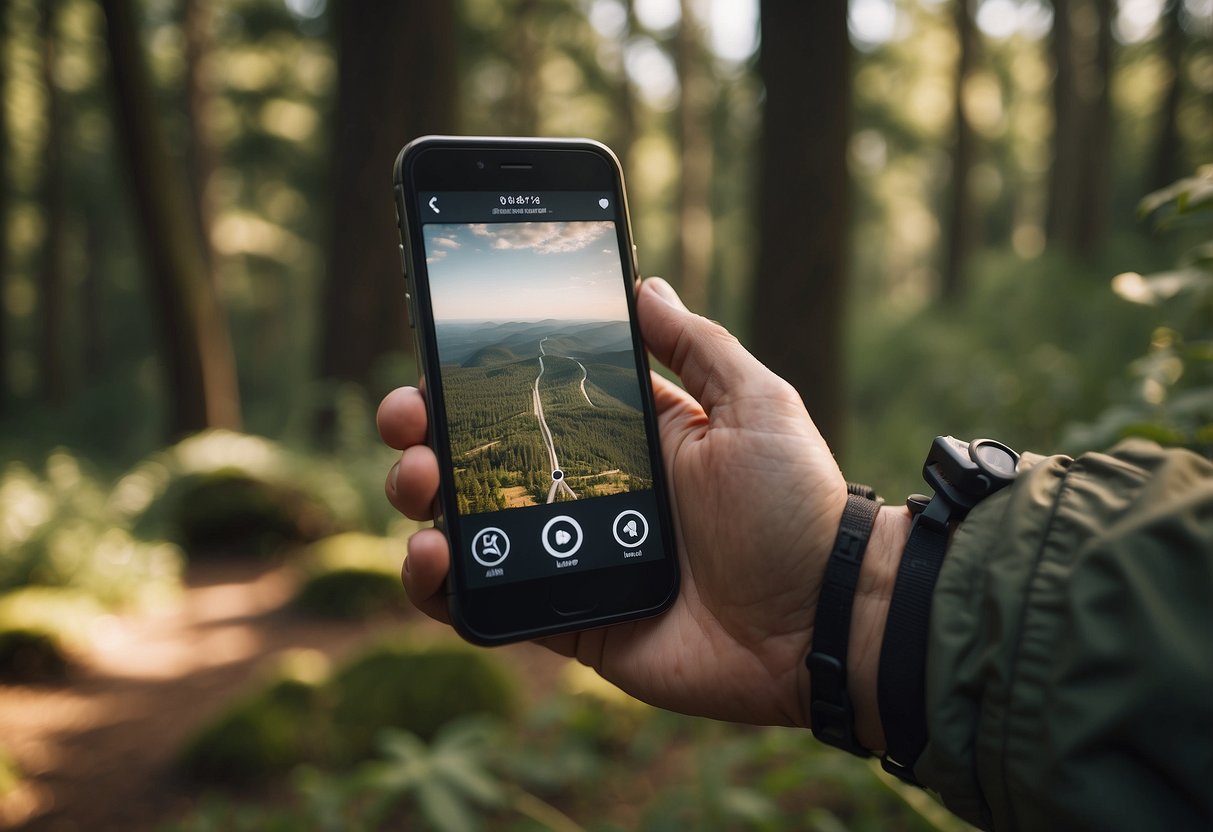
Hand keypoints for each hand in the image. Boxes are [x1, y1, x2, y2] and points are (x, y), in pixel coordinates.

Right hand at [378, 278, 901, 732]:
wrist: (820, 619)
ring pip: (470, 528)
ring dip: (424, 501)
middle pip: (484, 459)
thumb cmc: (793, 505)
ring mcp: (572, 559)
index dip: (475, 380)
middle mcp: (591, 494)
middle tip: (407, 423)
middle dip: (429, 435)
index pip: (532, 400)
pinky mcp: (567, 621)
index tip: (431, 355)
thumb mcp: (754, 403)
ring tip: (420, 484)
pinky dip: (443, 588)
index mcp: (629, 439)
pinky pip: (487, 606)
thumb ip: (694, 346)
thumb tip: (642, 282)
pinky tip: (432, 560)